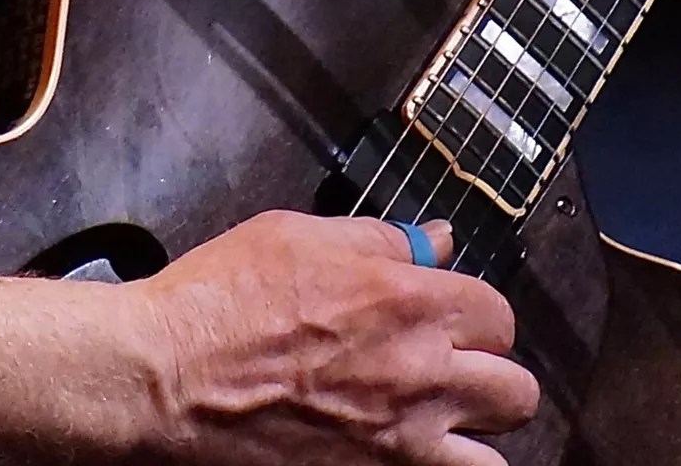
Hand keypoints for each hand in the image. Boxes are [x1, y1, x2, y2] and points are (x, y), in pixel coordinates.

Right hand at [120, 212, 537, 462]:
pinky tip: (404, 454)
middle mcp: (421, 375)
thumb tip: (435, 241)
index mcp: (410, 302)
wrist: (165, 378)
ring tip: (438, 429)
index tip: (445, 318)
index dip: (473, 315)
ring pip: (491, 460)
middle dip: (488, 378)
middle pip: (514, 391)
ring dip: (472, 440)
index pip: (497, 314)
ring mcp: (399, 443)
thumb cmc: (221, 300)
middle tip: (449, 374)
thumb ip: (381, 241)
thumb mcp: (300, 236)